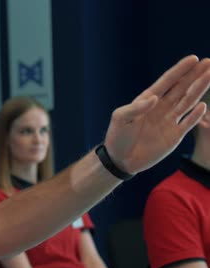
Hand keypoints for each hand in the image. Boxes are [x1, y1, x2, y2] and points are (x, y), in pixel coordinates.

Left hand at [104, 55, 209, 173]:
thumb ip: (135, 108)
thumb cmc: (117, 136)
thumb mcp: (120, 119)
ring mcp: (169, 121)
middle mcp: (161, 108)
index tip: (194, 58)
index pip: (167, 82)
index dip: (180, 70)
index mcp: (147, 100)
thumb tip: (154, 98)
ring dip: (200, 90)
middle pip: (182, 88)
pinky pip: (187, 123)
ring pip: (188, 102)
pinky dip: (195, 116)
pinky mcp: (174, 136)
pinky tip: (203, 106)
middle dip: (196, 76)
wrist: (120, 159)